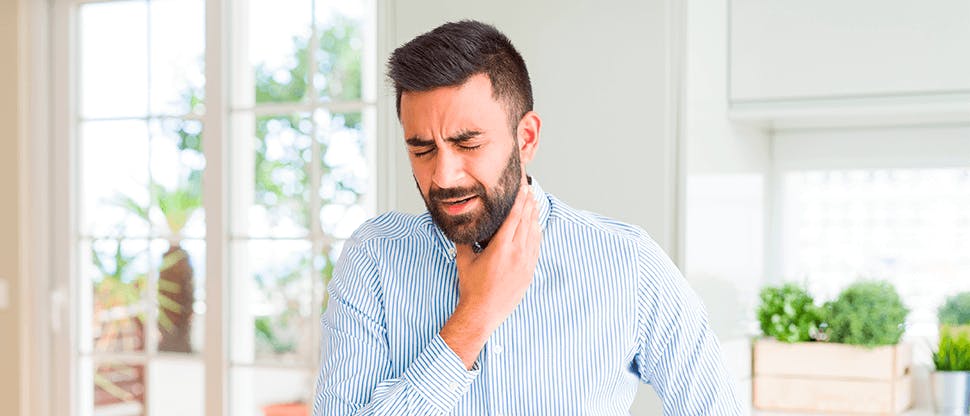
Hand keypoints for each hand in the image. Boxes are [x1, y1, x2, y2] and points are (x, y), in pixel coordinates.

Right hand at [439, 184, 541, 368]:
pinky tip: (535, 227)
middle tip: (530, 190)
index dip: (520, 200)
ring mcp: (526, 263)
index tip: (523, 188)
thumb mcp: (464, 259)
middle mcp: (517, 253)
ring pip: (534, 233)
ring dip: (534, 217)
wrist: (483, 312)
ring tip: (534, 204)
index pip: (514, 217)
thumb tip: (461, 225)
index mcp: (501, 247)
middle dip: (529, 204)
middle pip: (527, 222)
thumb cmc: (471, 287)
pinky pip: (536, 247)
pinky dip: (536, 233)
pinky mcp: (529, 272)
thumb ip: (464, 240)